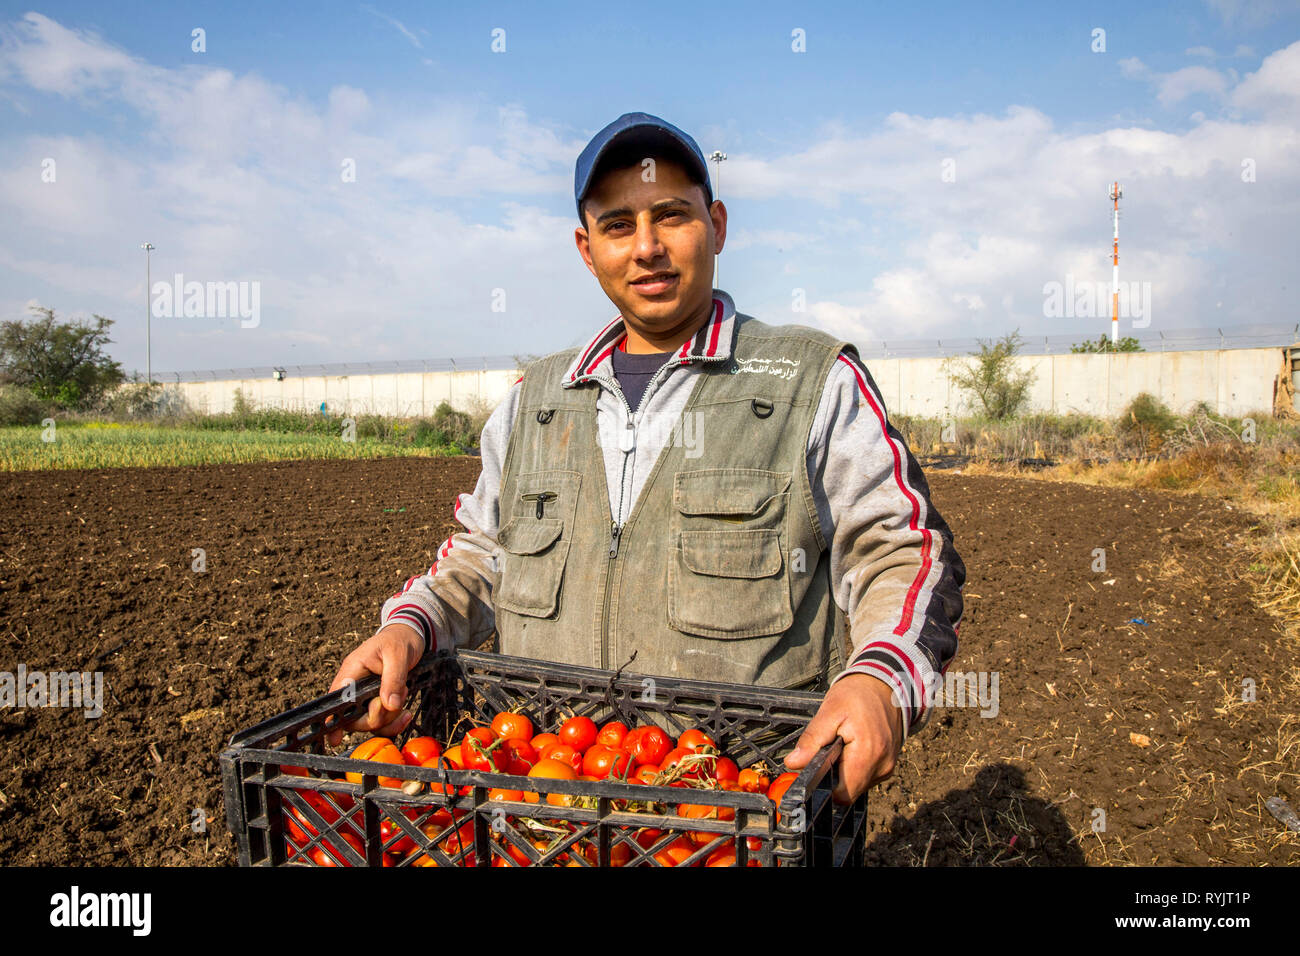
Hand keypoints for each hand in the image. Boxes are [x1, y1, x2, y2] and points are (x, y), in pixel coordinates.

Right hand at [325, 622, 425, 746]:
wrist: (409, 636)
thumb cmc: (399, 640)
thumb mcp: (398, 655)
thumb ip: (393, 680)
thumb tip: (388, 705)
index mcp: (352, 671)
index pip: (336, 700)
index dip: (334, 721)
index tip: (335, 738)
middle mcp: (355, 685)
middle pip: (354, 718)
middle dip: (377, 717)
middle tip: (395, 699)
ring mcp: (365, 695)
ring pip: (370, 722)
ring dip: (390, 717)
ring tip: (403, 695)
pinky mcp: (377, 700)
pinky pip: (382, 720)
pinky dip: (394, 720)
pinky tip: (405, 713)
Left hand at [784, 673, 904, 803]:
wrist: (886, 684)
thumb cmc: (859, 695)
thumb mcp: (829, 711)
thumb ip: (812, 740)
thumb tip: (793, 763)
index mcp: (868, 754)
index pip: (843, 794)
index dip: (825, 785)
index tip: (816, 768)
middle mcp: (882, 765)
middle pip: (849, 791)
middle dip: (834, 775)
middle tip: (829, 749)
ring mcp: (887, 766)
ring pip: (857, 785)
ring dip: (845, 771)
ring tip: (843, 744)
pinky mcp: (888, 764)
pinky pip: (866, 776)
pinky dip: (855, 766)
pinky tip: (852, 746)